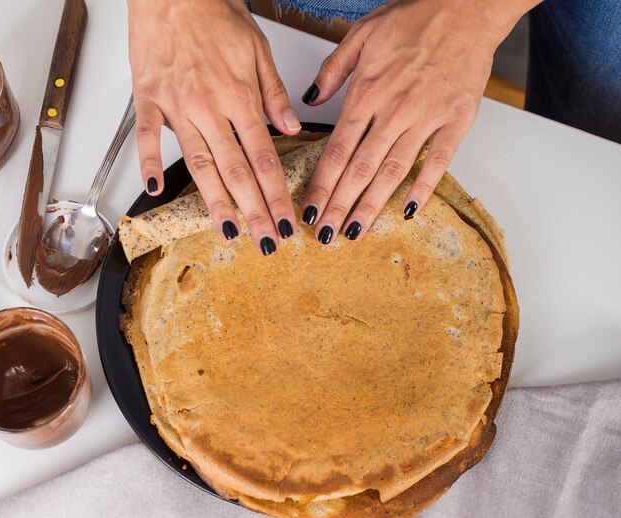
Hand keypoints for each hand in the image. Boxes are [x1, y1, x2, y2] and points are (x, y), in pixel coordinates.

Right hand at [127, 0, 301, 254]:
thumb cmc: (214, 15)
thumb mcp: (258, 51)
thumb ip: (273, 95)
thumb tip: (291, 128)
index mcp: (240, 98)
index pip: (264, 158)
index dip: (276, 194)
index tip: (285, 220)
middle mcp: (210, 108)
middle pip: (236, 171)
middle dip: (254, 210)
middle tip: (265, 240)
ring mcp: (177, 107)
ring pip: (199, 164)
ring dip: (215, 202)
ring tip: (228, 230)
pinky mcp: (149, 100)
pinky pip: (146, 137)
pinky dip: (148, 163)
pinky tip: (156, 190)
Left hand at [300, 0, 527, 242]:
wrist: (467, 5)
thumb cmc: (415, 18)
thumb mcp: (362, 34)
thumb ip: (333, 71)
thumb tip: (309, 99)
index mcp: (366, 93)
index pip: (336, 151)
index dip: (321, 185)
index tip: (309, 210)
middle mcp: (392, 112)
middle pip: (359, 170)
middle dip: (338, 207)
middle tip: (324, 236)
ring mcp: (425, 119)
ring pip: (392, 172)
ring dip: (372, 206)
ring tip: (355, 232)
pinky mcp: (455, 122)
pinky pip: (438, 161)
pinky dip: (424, 188)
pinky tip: (409, 211)